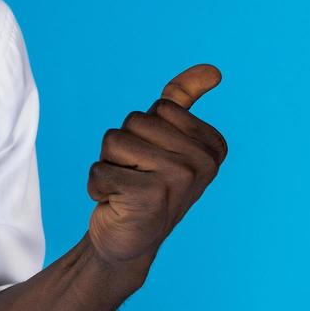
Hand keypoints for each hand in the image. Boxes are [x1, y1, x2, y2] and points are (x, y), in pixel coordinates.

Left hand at [86, 64, 227, 267]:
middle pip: (134, 121)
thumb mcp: (166, 139)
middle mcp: (202, 163)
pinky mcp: (148, 197)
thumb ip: (184, 101)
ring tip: (127, 189)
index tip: (156, 161)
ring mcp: (178, 180)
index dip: (144, 131)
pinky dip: (96, 186)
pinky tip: (115, 205)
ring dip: (108, 165)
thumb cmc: (146, 185)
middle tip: (137, 177)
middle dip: (122, 147)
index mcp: (213, 146)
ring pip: (114, 141)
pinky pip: (99, 170)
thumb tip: (213, 69)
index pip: (161, 107)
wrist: (128, 241)